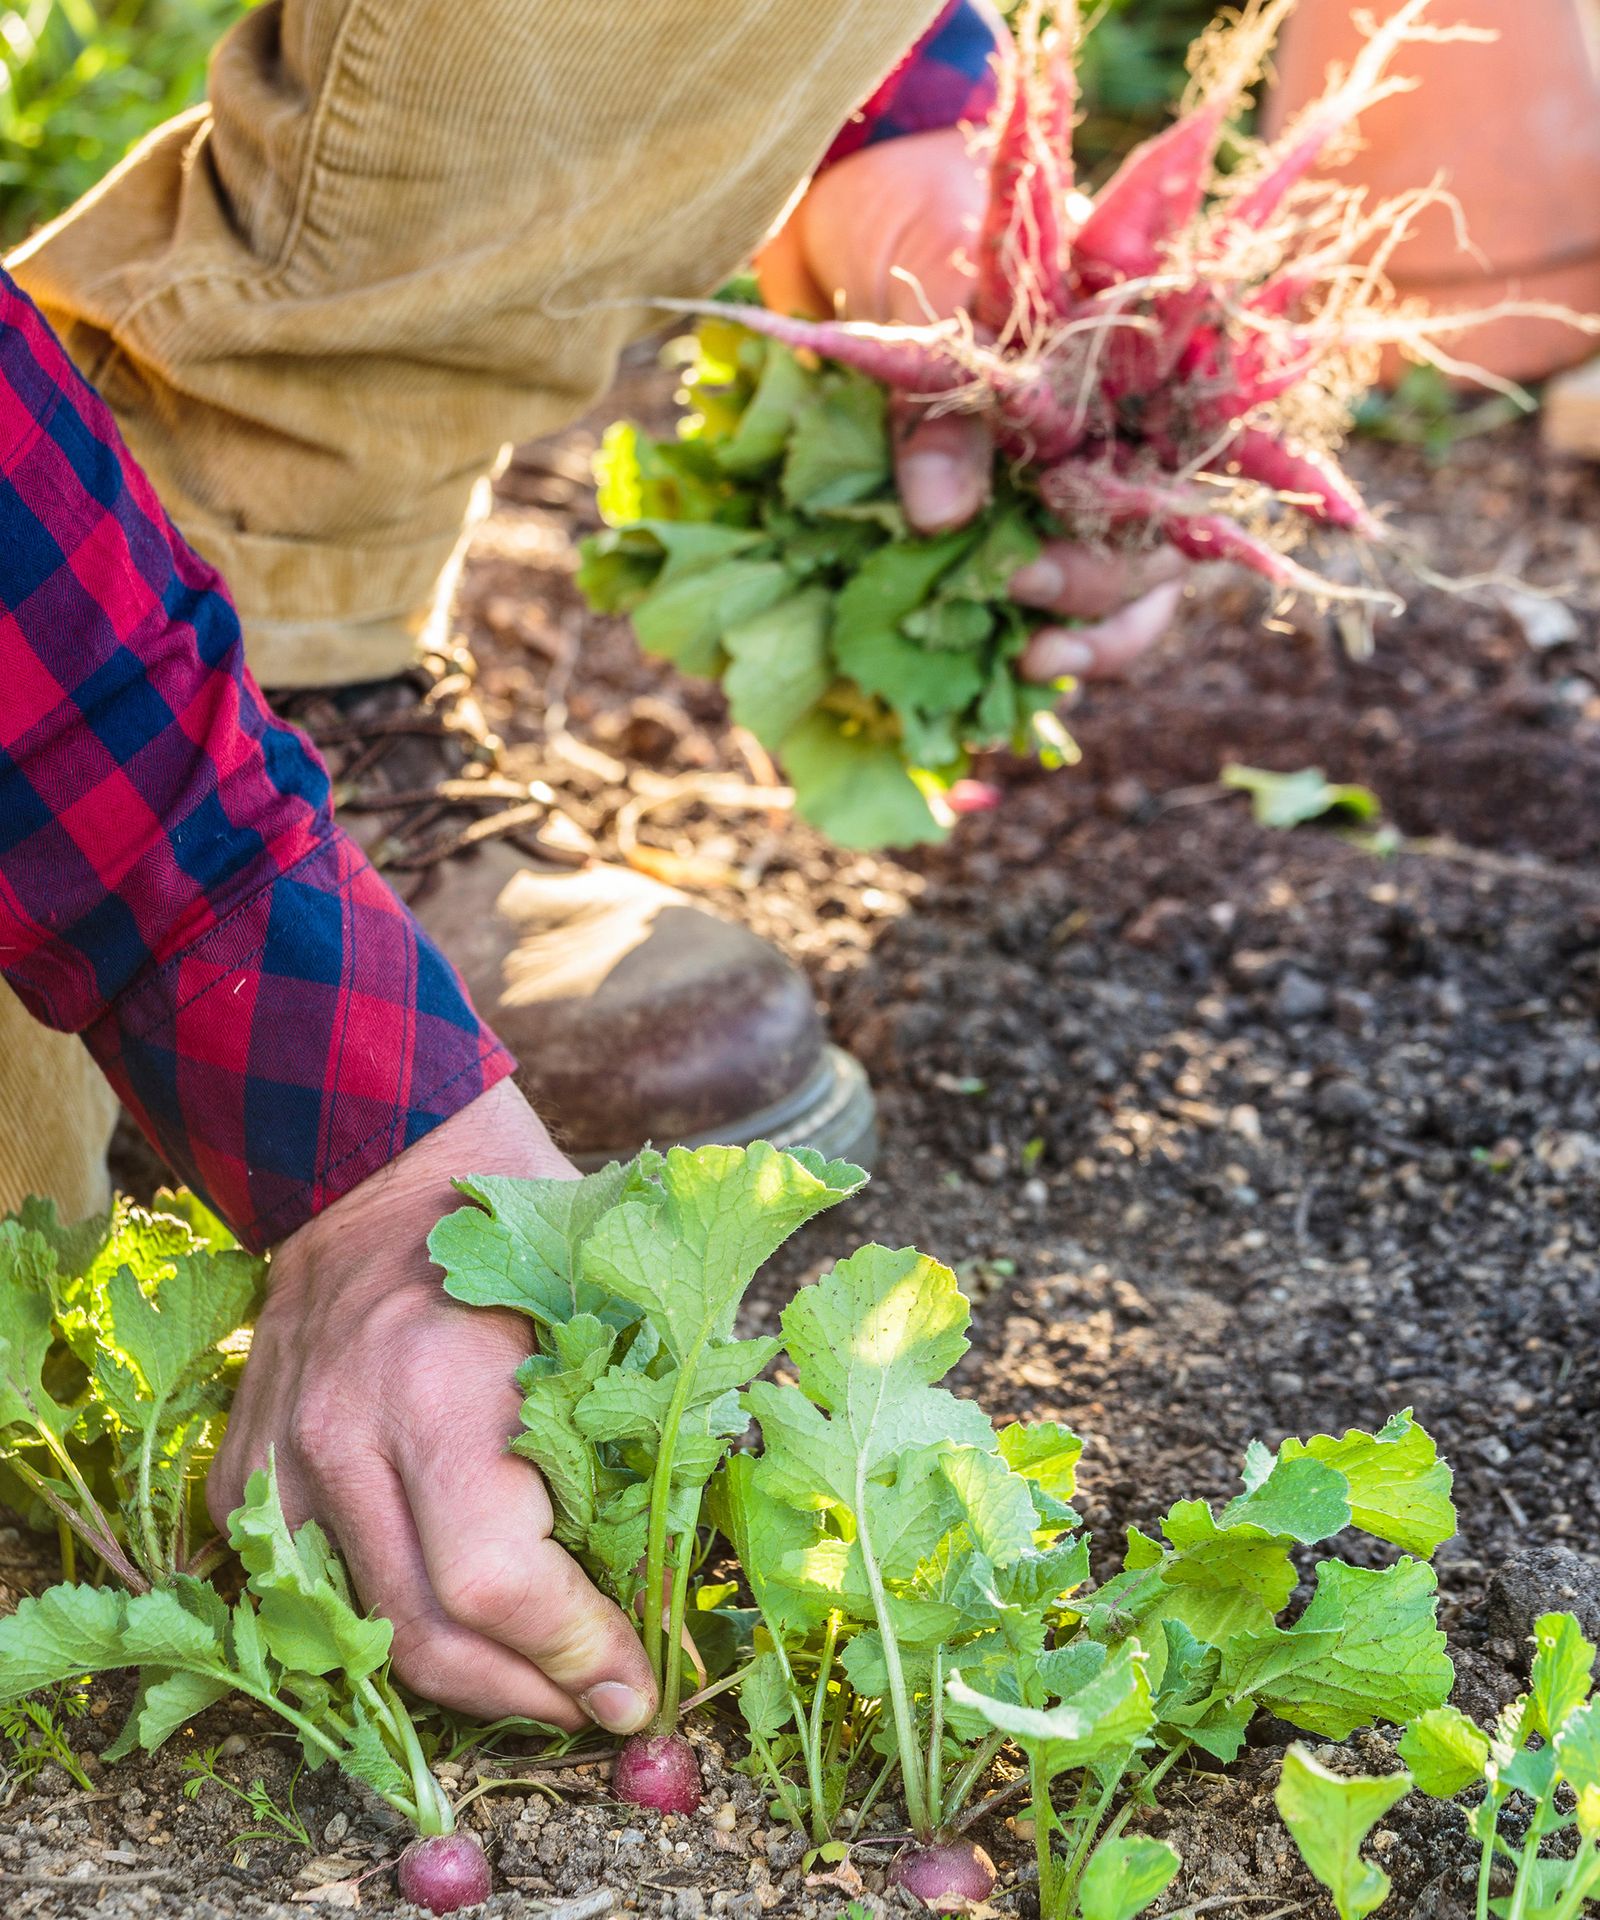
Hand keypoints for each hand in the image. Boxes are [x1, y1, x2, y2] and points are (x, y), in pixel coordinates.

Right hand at [209, 1077, 656, 1733]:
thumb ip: (654, 1418)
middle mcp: (345, 1430)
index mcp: (445, 1384)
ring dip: (452, 1677)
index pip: (498, 1583)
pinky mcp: (244, 1464)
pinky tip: (447, 1614)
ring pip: (352, 1634)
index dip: (577, 1656)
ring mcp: (279, 1452)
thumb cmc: (524, 1218)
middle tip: (596, 1704)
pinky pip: (302, 1587)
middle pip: (421, 1637)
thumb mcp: (612, 1297)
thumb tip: (699, 1558)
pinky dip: (375, 1619)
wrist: (379, 1156)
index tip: (635, 1687)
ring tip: (531, 1676)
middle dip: (526, 1697)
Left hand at [757, 126, 1182, 678]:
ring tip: (1032, 669)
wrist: (857, 209)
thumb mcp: (934, 289)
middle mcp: (1122, 433)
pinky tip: (1004, 668)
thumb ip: (939, 402)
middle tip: (1024, 619)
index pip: (1175, 482)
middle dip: (1096, 601)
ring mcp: (1075, 478)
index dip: (1124, 548)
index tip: (1039, 579)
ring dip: (1088, 643)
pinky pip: (1048, 594)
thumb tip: (938, 520)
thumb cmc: (922, 221)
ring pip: (1123, 590)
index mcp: (1138, 371)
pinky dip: (1033, 635)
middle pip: (1152, 551)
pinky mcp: (1013, 512)